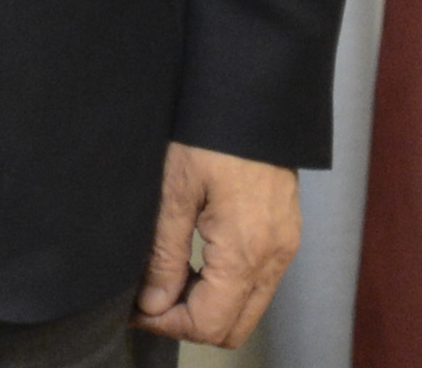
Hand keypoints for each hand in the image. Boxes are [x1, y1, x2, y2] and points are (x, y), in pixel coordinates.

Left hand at [134, 141, 299, 347]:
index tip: (135, 309)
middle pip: (234, 327)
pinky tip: (195, 263)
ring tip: (166, 279)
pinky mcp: (286, 234)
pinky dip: (226, 287)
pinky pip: (259, 283)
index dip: (167, 324)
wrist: (252, 95)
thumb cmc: (209, 134)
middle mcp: (275, 258)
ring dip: (207, 306)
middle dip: (189, 323)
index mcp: (246, 252)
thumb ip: (165, 254)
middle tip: (149, 300)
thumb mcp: (174, 191)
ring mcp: (285, 247)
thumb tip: (154, 303)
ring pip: (248, 308)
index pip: (210, 324)